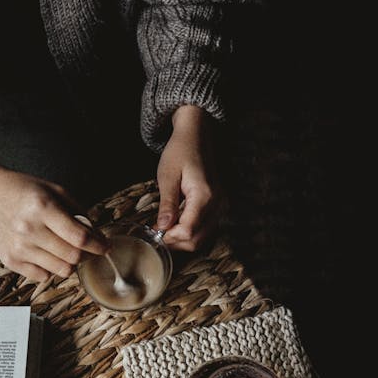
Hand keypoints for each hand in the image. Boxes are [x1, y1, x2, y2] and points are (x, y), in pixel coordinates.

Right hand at [0, 162, 107, 281]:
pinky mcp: (10, 260)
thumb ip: (78, 213)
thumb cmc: (23, 191)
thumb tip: (96, 236)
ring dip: (69, 262)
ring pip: (61, 270)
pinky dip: (50, 267)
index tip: (105, 246)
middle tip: (87, 248)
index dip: (99, 245)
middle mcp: (29, 230)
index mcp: (42, 208)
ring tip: (64, 248)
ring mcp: (18, 248)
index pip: (80, 237)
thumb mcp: (55, 191)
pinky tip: (45, 252)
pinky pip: (43, 275)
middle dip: (86, 254)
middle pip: (73, 257)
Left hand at [155, 105, 223, 251]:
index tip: (155, 231)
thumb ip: (167, 204)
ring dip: (183, 239)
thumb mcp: (167, 176)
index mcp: (205, 196)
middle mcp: (218, 203)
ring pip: (203, 238)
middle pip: (197, 240)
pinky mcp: (219, 206)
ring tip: (165, 228)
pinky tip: (176, 223)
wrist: (197, 136)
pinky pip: (206, 229)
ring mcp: (221, 205)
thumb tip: (162, 227)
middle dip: (176, 242)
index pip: (188, 231)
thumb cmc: (181, 151)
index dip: (170, 237)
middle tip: (158, 233)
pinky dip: (191, 232)